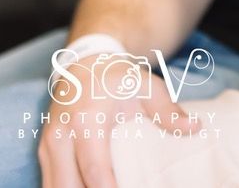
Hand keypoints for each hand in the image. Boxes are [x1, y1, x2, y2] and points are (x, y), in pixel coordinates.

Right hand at [39, 58, 198, 187]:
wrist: (87, 64)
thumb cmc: (120, 78)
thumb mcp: (148, 87)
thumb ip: (168, 111)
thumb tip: (194, 128)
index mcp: (86, 121)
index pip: (95, 170)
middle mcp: (60, 136)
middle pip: (68, 186)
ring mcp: (47, 145)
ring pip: (53, 187)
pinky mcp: (44, 152)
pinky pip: (51, 181)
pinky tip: (90, 187)